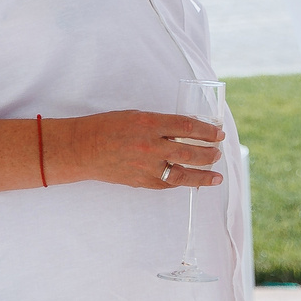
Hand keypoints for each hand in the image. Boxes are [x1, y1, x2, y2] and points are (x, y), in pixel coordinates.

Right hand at [50, 111, 224, 190]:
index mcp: (149, 124)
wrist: (81, 149)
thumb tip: (188, 131)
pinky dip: (181, 182)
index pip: (188, 127)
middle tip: (218, 153)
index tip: (218, 134)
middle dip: (210, 154)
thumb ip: (161, 124)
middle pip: (190, 152)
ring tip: (216, 176)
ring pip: (183, 174)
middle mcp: (150, 146)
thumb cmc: (107, 128)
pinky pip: (167, 183)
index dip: (207, 132)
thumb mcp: (136, 116)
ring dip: (203, 176)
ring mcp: (146, 166)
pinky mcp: (141, 181)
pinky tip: (191, 181)